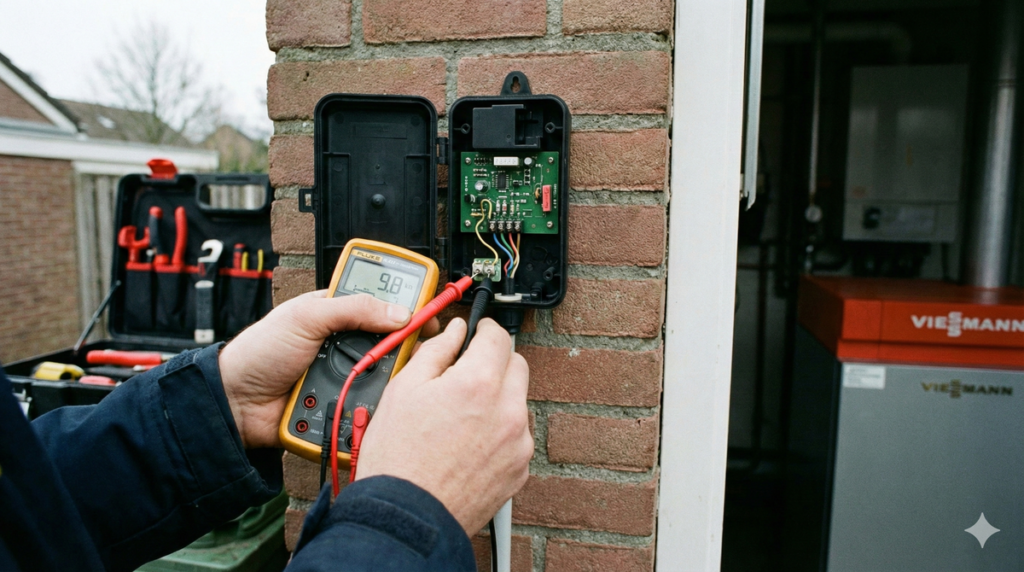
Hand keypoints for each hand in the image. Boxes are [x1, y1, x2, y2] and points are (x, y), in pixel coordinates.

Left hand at [218, 291, 437, 448]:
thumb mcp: (306, 317)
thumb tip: (399, 311)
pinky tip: (375, 403)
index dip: (409, 304)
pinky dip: (374, 404)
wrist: (235, 403)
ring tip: (392, 379)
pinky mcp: (345, 405)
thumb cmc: (259, 352)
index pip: (384, 302)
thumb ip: (353, 308)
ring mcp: (348, 375)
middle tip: (417, 348)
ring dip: (389, 378)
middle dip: (406, 346)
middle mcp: (349, 344)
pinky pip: (371, 405)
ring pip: (388, 376)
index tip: (430, 310)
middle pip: (394, 342)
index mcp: (339, 313)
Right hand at [354, 318, 532, 534]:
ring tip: (460, 417)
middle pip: (516, 365)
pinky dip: (499, 431)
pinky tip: (468, 443)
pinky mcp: (519, 468)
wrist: (406, 518)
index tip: (475, 333)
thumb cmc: (398, 460)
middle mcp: (507, 411)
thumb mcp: (403, 389)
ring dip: (498, 397)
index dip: (483, 329)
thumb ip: (435, 351)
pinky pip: (516, 435)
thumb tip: (454, 332)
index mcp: (478, 384)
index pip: (498, 336)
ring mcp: (518, 443)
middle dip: (494, 361)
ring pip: (517, 401)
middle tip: (465, 373)